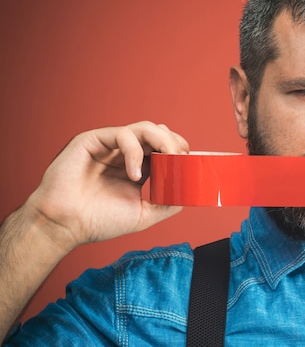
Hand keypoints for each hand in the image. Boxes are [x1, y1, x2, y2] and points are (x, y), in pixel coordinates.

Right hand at [24, 121, 188, 250]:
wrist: (65, 226)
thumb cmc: (97, 220)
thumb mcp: (143, 214)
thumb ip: (167, 204)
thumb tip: (188, 195)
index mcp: (138, 165)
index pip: (165, 148)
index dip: (180, 152)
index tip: (190, 166)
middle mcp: (125, 152)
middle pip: (159, 133)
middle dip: (176, 144)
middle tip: (182, 160)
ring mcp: (110, 145)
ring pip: (145, 127)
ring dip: (163, 140)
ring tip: (168, 159)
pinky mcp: (93, 140)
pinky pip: (122, 134)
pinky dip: (134, 152)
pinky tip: (134, 176)